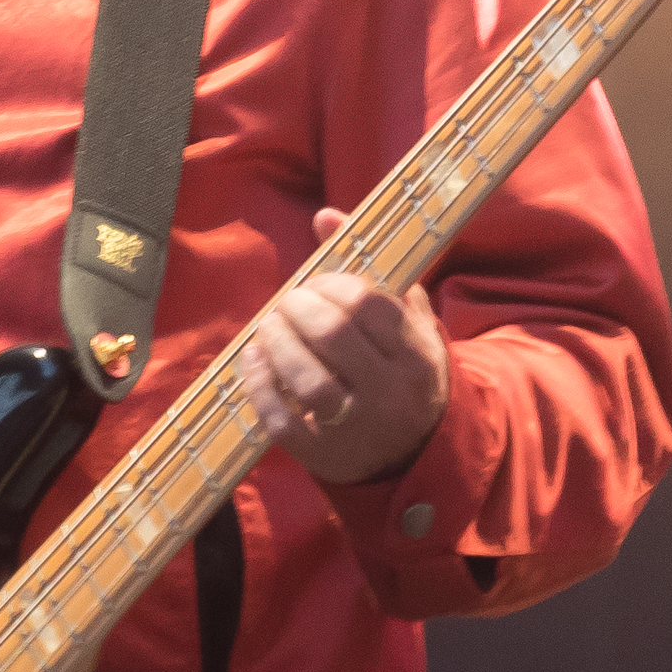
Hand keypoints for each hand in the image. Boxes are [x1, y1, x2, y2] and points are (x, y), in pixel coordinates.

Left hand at [240, 208, 450, 485]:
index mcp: (415, 354)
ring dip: (277, 343)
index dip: (332, 284)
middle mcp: (390, 393)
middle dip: (299, 308)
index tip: (316, 283)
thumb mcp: (405, 322)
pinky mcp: (323, 455)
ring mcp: (356, 428)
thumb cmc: (405, 372)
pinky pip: (282, 419)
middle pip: (334, 336)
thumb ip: (370, 268)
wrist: (418, 453)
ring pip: (308, 379)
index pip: (368, 304)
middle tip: (287, 303)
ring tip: (269, 326)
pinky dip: (260, 384)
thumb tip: (325, 216)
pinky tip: (254, 359)